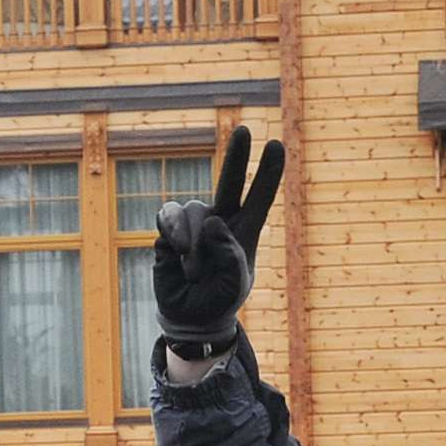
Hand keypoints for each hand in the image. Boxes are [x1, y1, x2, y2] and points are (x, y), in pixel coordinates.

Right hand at [148, 126, 286, 343]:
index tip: (276, 144)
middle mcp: (220, 219)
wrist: (189, 316)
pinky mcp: (169, 229)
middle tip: (246, 130)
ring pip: (194, 211)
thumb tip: (214, 220)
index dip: (268, 172)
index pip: (260, 197)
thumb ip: (231, 255)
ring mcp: (194, 222)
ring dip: (194, 245)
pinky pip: (169, 216)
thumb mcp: (235, 285)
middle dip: (237, 155)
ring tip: (195, 272)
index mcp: (244, 231)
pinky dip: (174, 234)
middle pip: (229, 181)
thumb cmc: (219, 299)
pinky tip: (177, 253)